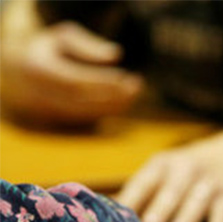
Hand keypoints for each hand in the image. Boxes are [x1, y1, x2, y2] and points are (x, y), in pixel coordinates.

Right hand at [1, 21, 141, 124]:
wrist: (22, 73)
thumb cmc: (50, 49)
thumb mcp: (64, 37)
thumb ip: (88, 45)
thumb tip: (116, 54)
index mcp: (40, 69)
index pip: (75, 81)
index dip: (101, 82)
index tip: (125, 77)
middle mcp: (42, 93)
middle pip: (83, 100)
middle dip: (113, 95)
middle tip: (137, 84)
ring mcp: (51, 110)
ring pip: (88, 113)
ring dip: (116, 105)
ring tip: (136, 89)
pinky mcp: (60, 120)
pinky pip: (89, 119)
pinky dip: (109, 110)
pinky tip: (125, 98)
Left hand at [118, 131, 222, 221]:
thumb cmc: (187, 173)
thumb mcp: (164, 172)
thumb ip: (141, 195)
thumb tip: (108, 221)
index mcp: (161, 165)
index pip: (142, 183)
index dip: (131, 201)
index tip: (118, 221)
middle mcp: (185, 170)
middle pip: (171, 192)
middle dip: (160, 209)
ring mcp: (209, 184)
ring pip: (197, 203)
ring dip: (187, 220)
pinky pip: (222, 219)